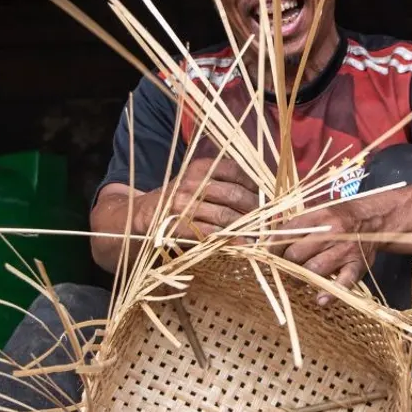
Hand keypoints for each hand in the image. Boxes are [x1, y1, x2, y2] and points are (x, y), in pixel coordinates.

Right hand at [138, 156, 258, 241]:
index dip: (254, 185)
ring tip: (259, 234)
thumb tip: (261, 192)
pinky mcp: (178, 226)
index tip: (266, 197)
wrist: (144, 214)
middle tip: (267, 219)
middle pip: (234, 194)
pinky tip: (241, 244)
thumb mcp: (197, 180)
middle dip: (254, 209)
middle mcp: (192, 183)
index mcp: (199, 167)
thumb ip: (223, 181)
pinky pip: (209, 233)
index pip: (235, 170)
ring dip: (245, 227)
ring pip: (224, 215)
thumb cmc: (180, 198)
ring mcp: (184, 205)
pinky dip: (228, 240)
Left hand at [273, 203, 377, 305]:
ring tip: (297, 280)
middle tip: (284, 268)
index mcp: (319, 217)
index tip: (270, 254)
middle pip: (296, 254)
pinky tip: (320, 300)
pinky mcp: (357, 266)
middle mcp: (331, 233)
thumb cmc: (340, 217)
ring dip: (300, 278)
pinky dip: (331, 293)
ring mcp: (344, 251)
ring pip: (313, 269)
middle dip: (285, 264)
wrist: (374, 220)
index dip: (274, 247)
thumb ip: (297, 225)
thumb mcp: (318, 213)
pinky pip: (343, 282)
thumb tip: (270, 242)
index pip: (287, 233)